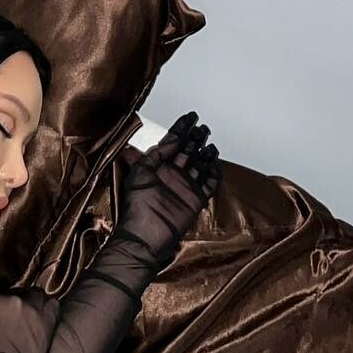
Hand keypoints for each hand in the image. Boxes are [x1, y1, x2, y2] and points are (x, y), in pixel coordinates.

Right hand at [0, 286, 61, 352]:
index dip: (2, 305)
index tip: (3, 315)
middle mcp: (12, 299)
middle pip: (18, 293)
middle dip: (17, 303)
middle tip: (17, 318)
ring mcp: (31, 308)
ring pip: (36, 296)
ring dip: (34, 304)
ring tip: (32, 317)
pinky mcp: (47, 319)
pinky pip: (52, 305)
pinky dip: (49, 309)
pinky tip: (44, 319)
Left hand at [116, 112, 221, 271]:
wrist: (146, 235)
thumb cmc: (137, 207)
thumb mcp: (139, 174)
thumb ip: (154, 155)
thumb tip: (170, 142)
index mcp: (157, 168)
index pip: (171, 142)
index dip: (181, 128)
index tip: (191, 117)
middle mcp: (172, 175)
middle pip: (188, 151)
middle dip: (195, 138)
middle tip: (202, 128)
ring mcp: (184, 187)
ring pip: (199, 165)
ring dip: (205, 154)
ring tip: (209, 145)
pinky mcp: (195, 200)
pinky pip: (208, 183)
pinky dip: (213, 174)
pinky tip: (215, 164)